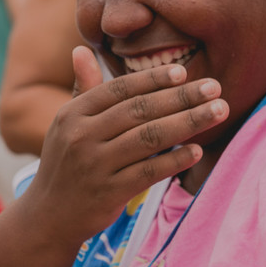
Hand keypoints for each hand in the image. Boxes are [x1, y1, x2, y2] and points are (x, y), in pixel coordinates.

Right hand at [21, 46, 228, 247]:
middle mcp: (81, 136)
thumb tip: (82, 49)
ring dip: (188, 122)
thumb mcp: (67, 124)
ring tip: (218, 112)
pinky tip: (198, 150)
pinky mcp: (108, 193)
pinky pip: (148, 172)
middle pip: (140, 110)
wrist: (47, 217)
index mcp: (73, 113)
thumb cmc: (66, 164)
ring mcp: (94, 165)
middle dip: (181, 96)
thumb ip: (83, 88)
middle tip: (215, 88)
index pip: (120, 89)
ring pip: (148, 138)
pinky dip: (175, 160)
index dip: (153, 79)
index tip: (184, 72)